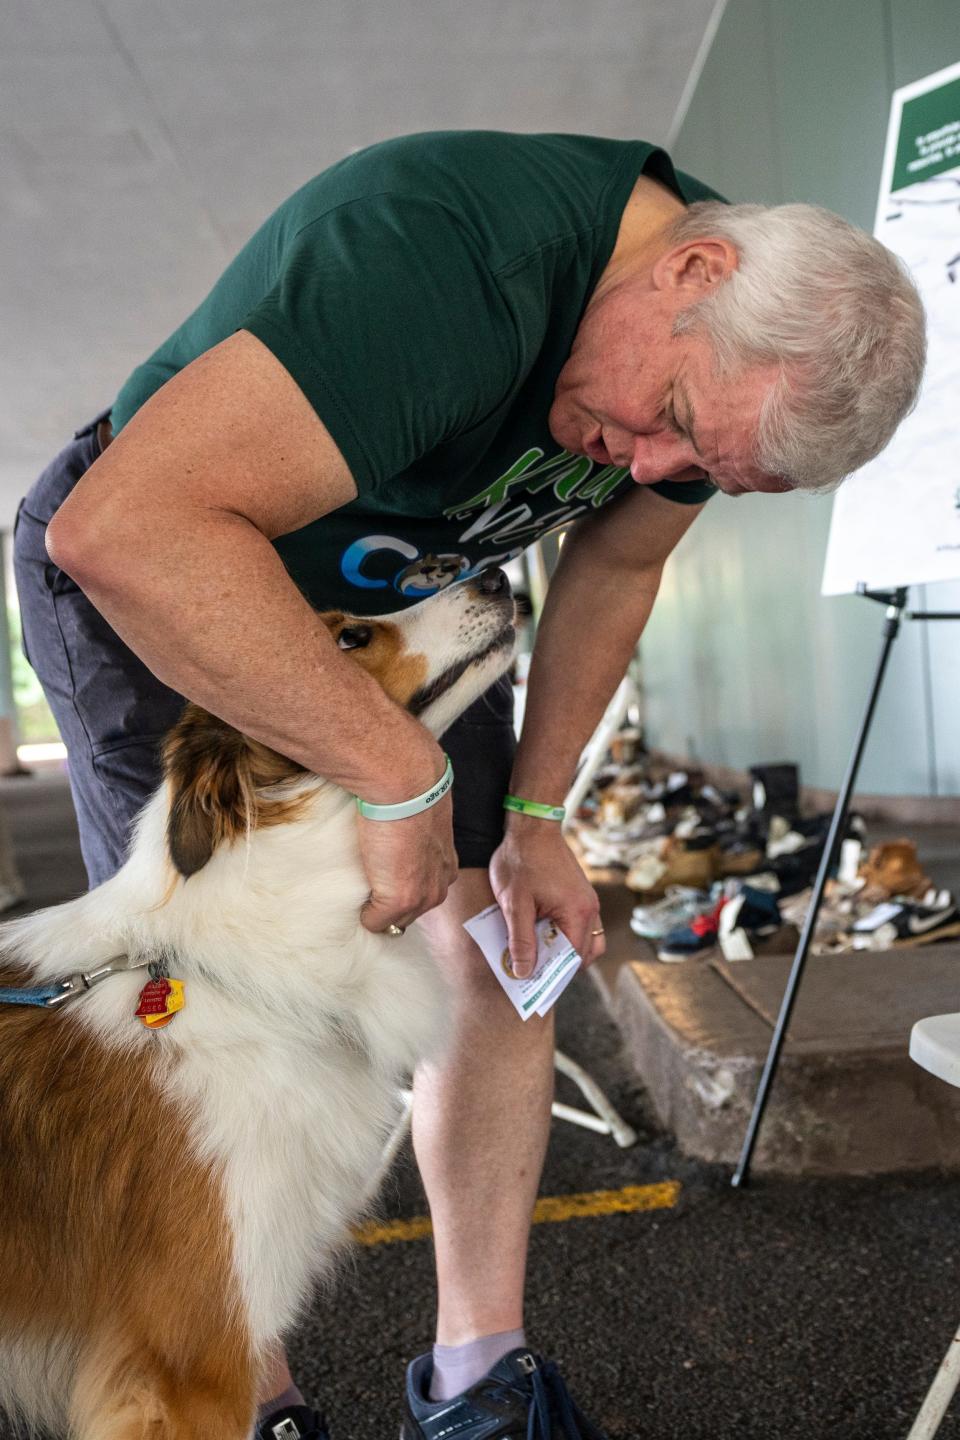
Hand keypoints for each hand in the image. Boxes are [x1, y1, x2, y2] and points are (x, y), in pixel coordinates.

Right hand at [358, 791, 458, 932]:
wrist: (405, 786)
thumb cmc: (409, 793)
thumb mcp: (421, 821)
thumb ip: (416, 837)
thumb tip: (397, 838)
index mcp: (446, 867)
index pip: (423, 893)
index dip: (400, 887)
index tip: (383, 876)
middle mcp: (440, 886)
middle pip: (410, 913)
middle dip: (389, 905)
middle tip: (368, 885)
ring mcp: (421, 896)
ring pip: (394, 921)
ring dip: (376, 910)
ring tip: (361, 889)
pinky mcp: (399, 900)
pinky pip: (373, 922)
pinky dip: (362, 913)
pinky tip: (356, 892)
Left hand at [488, 820, 604, 978]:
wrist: (532, 826)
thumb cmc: (521, 861)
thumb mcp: (515, 904)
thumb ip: (521, 941)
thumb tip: (524, 972)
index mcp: (577, 914)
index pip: (572, 959)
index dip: (553, 974)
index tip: (532, 984)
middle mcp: (590, 910)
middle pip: (583, 954)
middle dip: (559, 966)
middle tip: (533, 971)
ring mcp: (588, 902)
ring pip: (586, 941)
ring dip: (564, 951)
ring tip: (538, 953)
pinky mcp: (581, 895)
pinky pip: (581, 926)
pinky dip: (565, 936)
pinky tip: (542, 933)